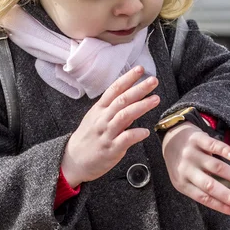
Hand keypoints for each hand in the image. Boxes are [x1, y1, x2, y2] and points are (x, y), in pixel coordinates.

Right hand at [61, 66, 159, 186]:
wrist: (73, 160)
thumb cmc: (88, 138)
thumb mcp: (96, 119)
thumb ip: (114, 110)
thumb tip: (133, 102)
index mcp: (99, 109)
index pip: (114, 89)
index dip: (128, 78)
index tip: (140, 70)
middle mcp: (103, 119)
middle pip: (122, 100)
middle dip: (139, 89)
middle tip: (153, 81)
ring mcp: (106, 133)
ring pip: (124, 116)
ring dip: (141, 106)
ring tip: (155, 99)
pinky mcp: (111, 149)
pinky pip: (125, 139)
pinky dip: (136, 134)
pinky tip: (146, 132)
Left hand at [162, 122, 229, 215]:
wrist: (171, 139)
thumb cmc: (183, 165)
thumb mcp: (185, 179)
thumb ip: (201, 189)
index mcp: (182, 183)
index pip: (203, 197)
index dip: (220, 205)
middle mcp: (185, 169)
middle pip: (209, 185)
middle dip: (227, 196)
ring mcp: (191, 154)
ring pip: (216, 167)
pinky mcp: (197, 139)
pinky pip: (212, 145)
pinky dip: (224, 150)